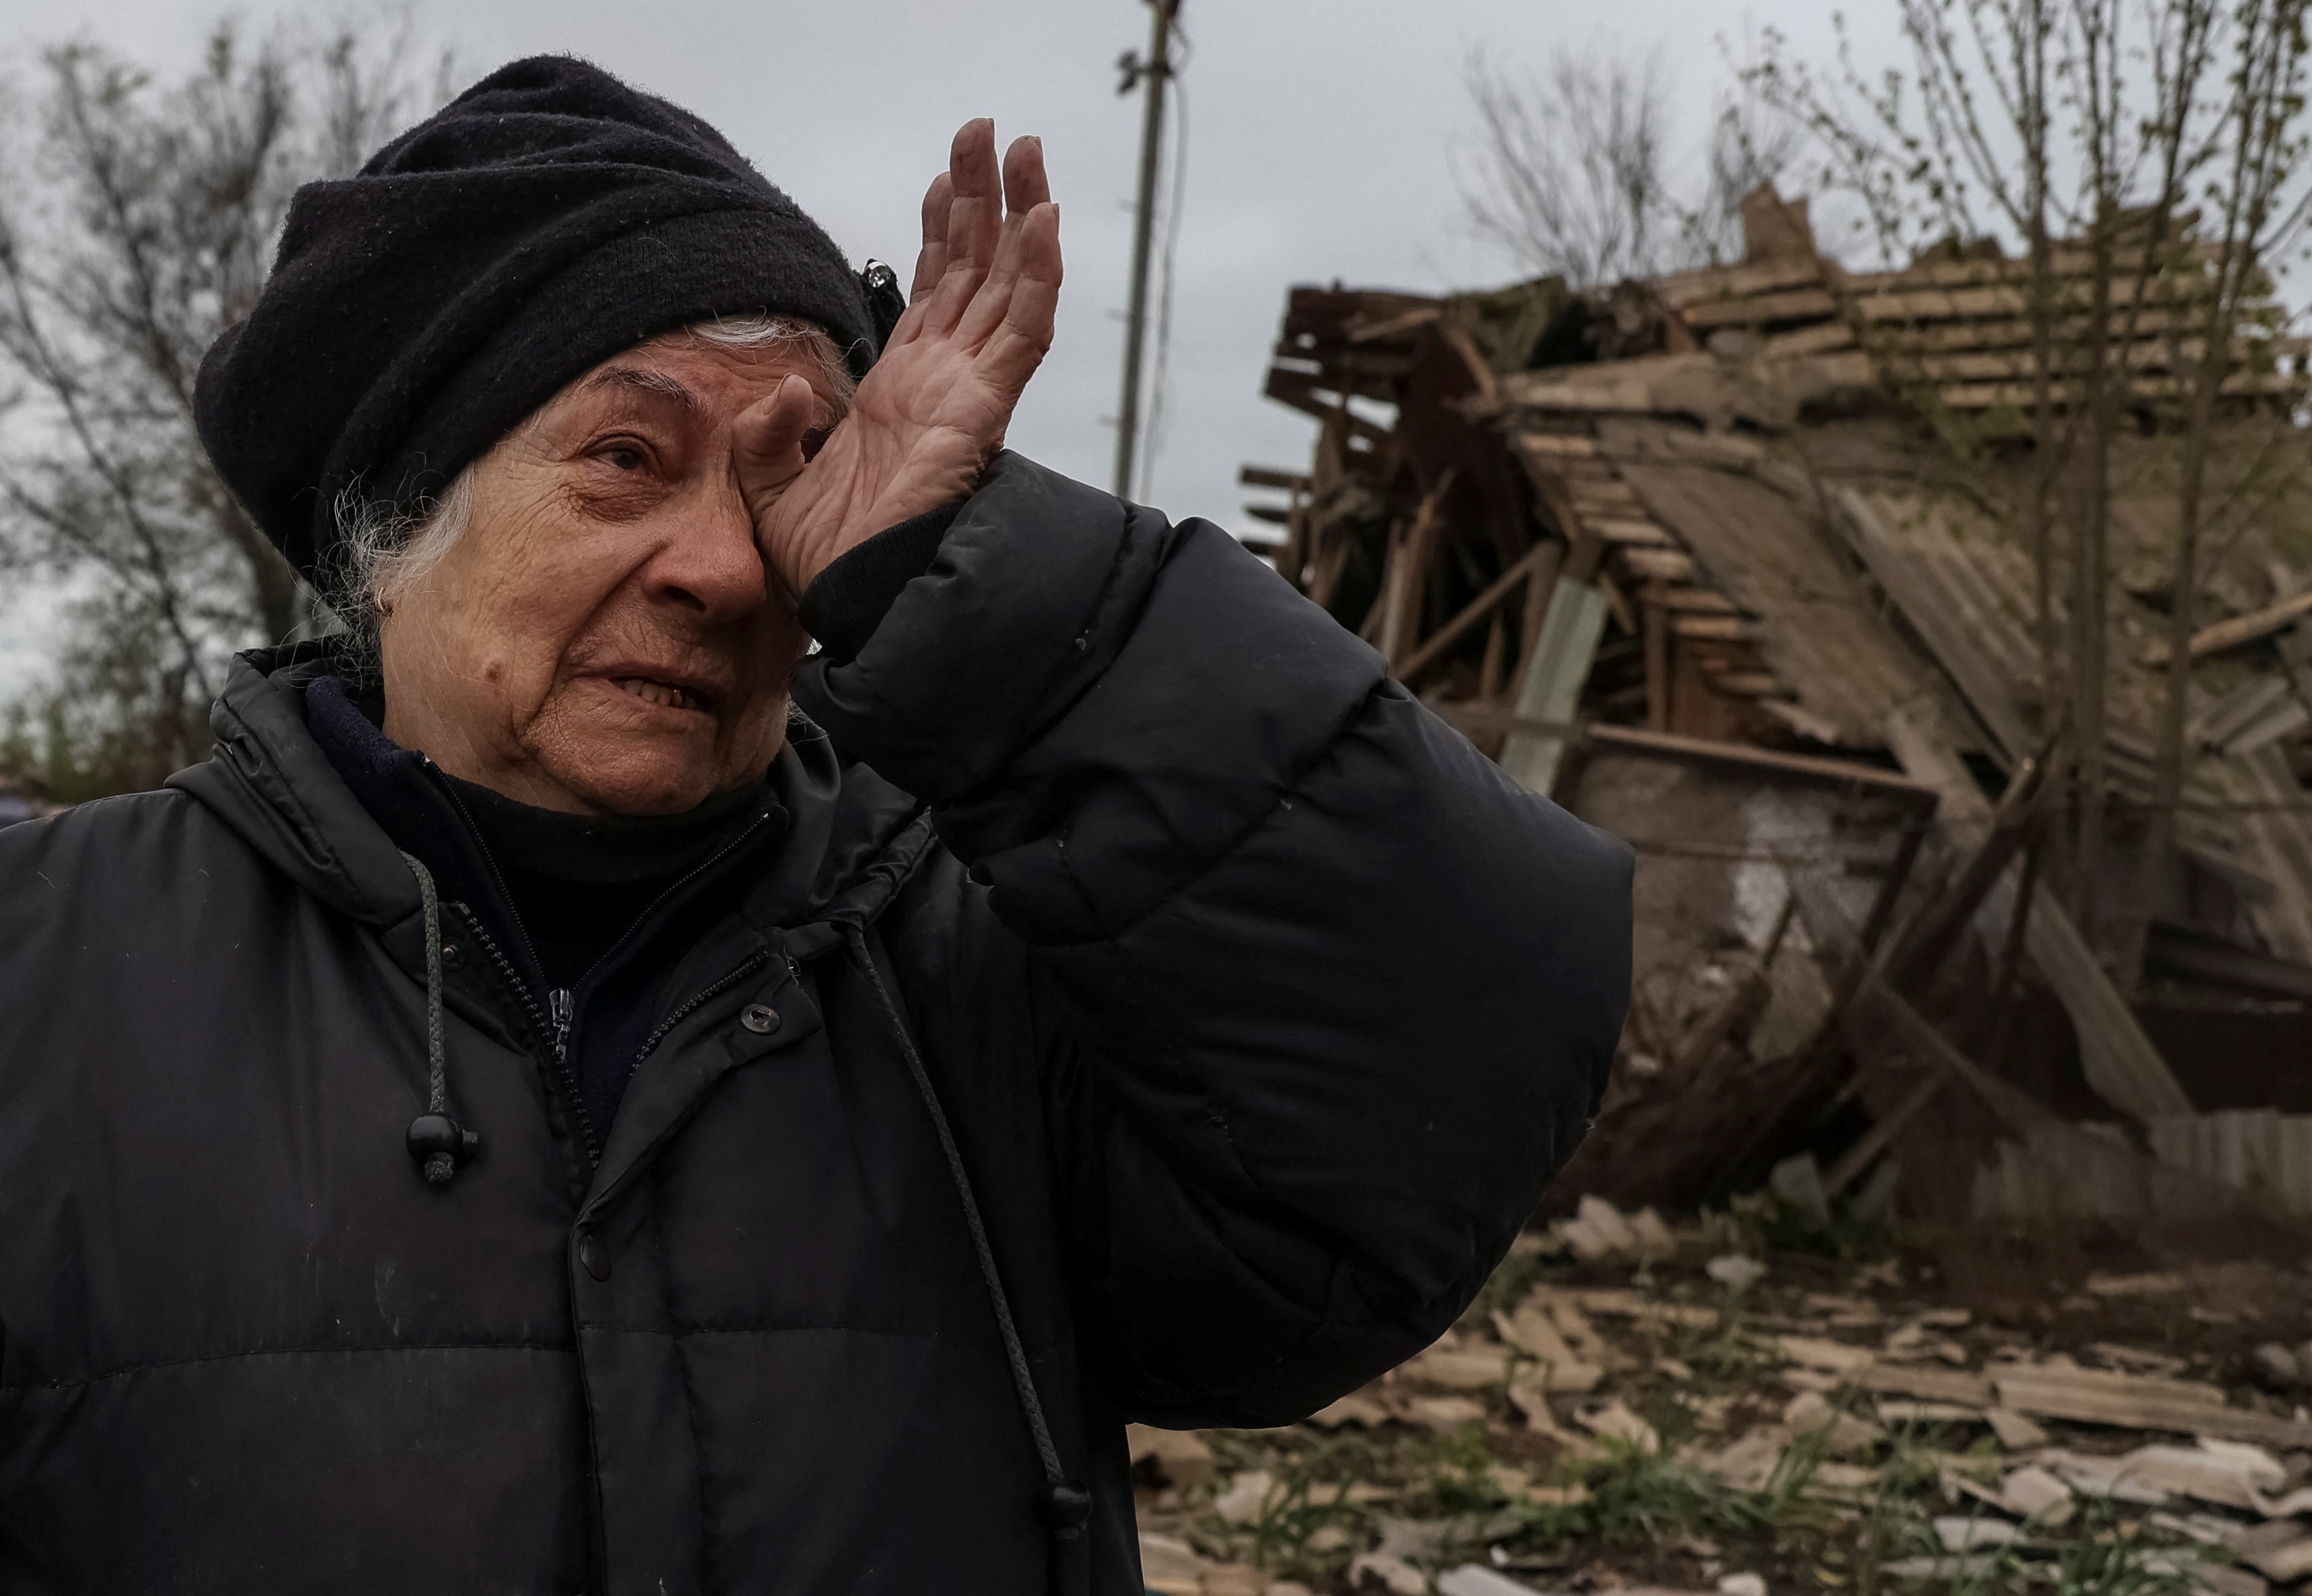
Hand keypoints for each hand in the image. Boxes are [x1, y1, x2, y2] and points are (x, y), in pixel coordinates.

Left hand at [736, 119, 1062, 597]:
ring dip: (1018, 214)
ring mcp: (969, 393)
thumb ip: (767, 429)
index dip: (941, 230)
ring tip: (1023, 149)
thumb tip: (790, 388)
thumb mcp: (765, 483)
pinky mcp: (984, 412)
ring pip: (1004, 285)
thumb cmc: (822, 562)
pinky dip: (1037, 275)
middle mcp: (943, 382)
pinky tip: (1044, 220)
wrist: (851, 607)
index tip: (944, 174)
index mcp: (902, 390)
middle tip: (987, 132)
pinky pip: (1022, 334)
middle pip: (975, 270)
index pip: (934, 292)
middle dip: (982, 198)